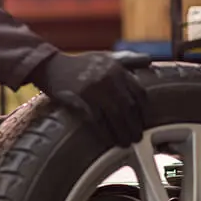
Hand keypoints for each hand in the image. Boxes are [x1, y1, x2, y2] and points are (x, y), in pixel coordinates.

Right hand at [29, 51, 147, 146]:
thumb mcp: (106, 56)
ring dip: (122, 132)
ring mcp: (94, 90)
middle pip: (128, 107)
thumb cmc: (80, 63)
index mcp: (117, 68)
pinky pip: (97, 121)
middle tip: (137, 137)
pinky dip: (105, 133)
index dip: (144, 109)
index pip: (139, 91)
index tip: (145, 120)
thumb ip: (128, 59)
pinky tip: (109, 141)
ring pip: (115, 116)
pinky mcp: (80, 100)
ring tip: (126, 143)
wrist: (51, 66)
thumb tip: (149, 60)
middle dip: (135, 125)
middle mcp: (108, 78)